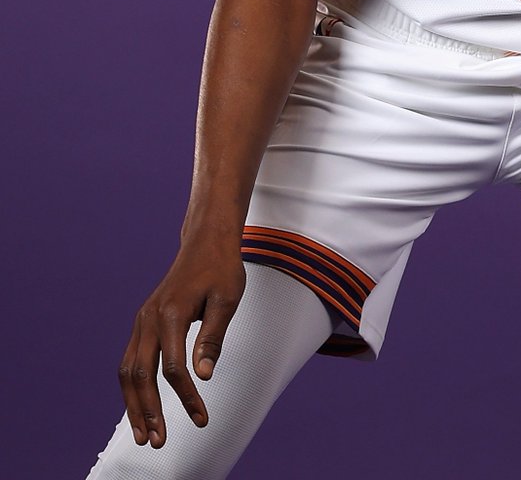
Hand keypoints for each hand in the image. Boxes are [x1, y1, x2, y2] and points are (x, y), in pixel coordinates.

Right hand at [118, 242, 245, 447]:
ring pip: (129, 371)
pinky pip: (131, 360)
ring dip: (134, 405)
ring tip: (144, 435)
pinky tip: (141, 406)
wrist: (206, 242)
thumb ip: (213, 338)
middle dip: (148, 411)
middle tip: (158, 442)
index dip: (185, 397)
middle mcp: (149, 319)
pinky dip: (134, 386)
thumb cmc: (222, 269)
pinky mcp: (143, 322)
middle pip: (140, 375)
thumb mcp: (227, 300)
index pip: (173, 368)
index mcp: (170, 314)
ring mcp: (142, 320)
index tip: (200, 419)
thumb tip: (203, 377)